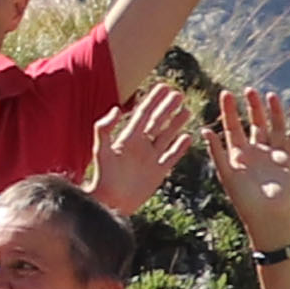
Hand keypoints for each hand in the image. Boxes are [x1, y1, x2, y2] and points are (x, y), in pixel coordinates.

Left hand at [82, 81, 197, 218]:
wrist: (111, 201)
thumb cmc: (103, 176)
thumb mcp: (101, 150)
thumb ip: (105, 129)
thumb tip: (117, 108)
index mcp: (128, 138)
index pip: (144, 114)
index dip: (154, 100)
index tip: (164, 87)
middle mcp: (140, 146)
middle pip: (157, 122)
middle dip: (167, 108)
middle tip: (179, 94)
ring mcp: (150, 158)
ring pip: (167, 136)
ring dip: (176, 124)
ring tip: (186, 111)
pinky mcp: (158, 171)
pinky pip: (172, 156)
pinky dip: (180, 147)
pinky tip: (188, 137)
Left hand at [213, 86, 289, 245]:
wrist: (266, 214)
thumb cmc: (242, 197)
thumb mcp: (226, 172)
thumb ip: (216, 151)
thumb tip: (203, 130)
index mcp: (238, 152)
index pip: (233, 126)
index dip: (229, 111)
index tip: (226, 93)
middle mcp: (256, 150)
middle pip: (255, 122)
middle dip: (252, 107)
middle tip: (249, 90)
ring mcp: (274, 153)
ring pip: (274, 126)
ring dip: (273, 111)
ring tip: (270, 95)